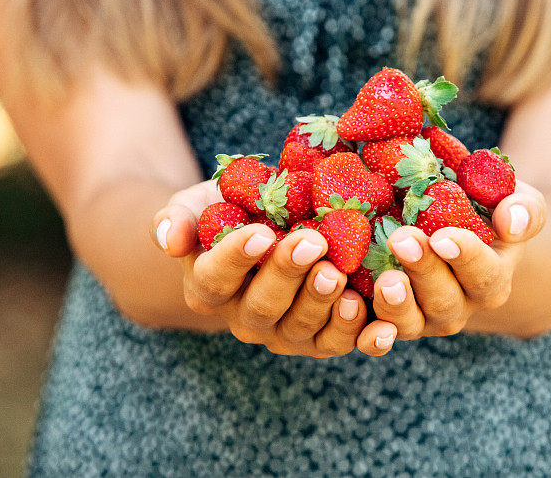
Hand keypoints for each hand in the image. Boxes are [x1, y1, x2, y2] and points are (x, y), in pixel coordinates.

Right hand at [151, 180, 397, 357]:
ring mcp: (284, 332)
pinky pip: (339, 344)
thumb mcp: (198, 205)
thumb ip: (177, 218)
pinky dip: (361, 338)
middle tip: (313, 243)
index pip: (215, 278)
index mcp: (209, 286)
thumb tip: (169, 239)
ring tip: (339, 275)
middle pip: (262, 307)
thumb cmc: (228, 212)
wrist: (262, 233)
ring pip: (301, 329)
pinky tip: (381, 326)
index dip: (236, 258)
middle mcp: (244, 317)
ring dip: (322, 306)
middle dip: (287, 276)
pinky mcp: (321, 338)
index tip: (260, 233)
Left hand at [355, 180, 545, 352]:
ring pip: (409, 323)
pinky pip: (375, 337)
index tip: (445, 237)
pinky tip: (351, 308)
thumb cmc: (486, 209)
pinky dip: (365, 332)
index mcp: (491, 280)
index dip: (466, 258)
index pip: (484, 275)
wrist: (451, 225)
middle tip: (402, 239)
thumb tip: (512, 221)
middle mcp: (458, 306)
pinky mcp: (387, 320)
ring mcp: (421, 318)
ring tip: (384, 279)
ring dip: (395, 304)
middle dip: (423, 271)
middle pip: (444, 300)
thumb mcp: (515, 201)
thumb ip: (525, 210)